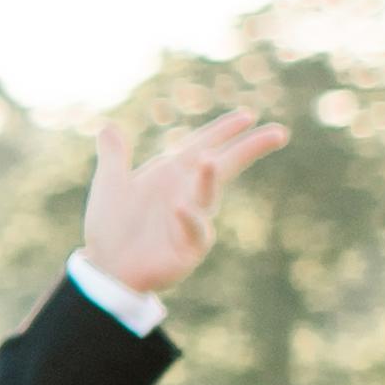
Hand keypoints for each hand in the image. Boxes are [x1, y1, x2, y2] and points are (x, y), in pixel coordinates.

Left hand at [80, 107, 287, 302]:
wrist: (105, 268)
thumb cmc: (112, 227)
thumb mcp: (110, 186)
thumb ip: (114, 156)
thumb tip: (107, 126)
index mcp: (172, 175)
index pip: (203, 146)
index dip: (224, 131)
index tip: (248, 115)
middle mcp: (187, 194)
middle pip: (222, 166)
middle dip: (248, 149)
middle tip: (278, 133)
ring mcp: (192, 221)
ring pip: (207, 197)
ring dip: (209, 180)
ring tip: (208, 161)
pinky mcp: (188, 248)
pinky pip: (192, 231)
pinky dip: (189, 218)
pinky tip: (180, 207)